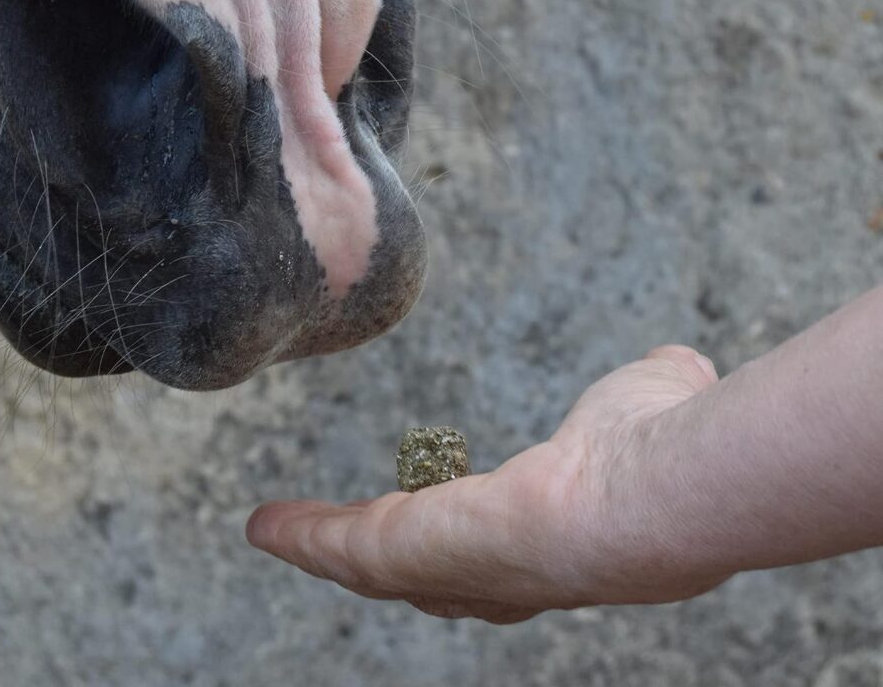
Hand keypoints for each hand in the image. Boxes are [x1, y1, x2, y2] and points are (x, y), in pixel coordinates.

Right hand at [246, 345, 725, 622]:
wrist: (650, 493)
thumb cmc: (659, 448)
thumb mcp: (650, 397)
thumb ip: (653, 385)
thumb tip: (674, 364)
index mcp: (549, 540)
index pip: (491, 556)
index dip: (456, 544)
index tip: (436, 522)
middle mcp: (497, 573)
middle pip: (419, 576)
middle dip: (376, 559)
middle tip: (331, 542)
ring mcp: (450, 570)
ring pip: (372, 567)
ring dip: (323, 550)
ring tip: (278, 531)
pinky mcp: (410, 553)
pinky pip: (344, 550)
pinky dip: (304, 539)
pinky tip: (266, 525)